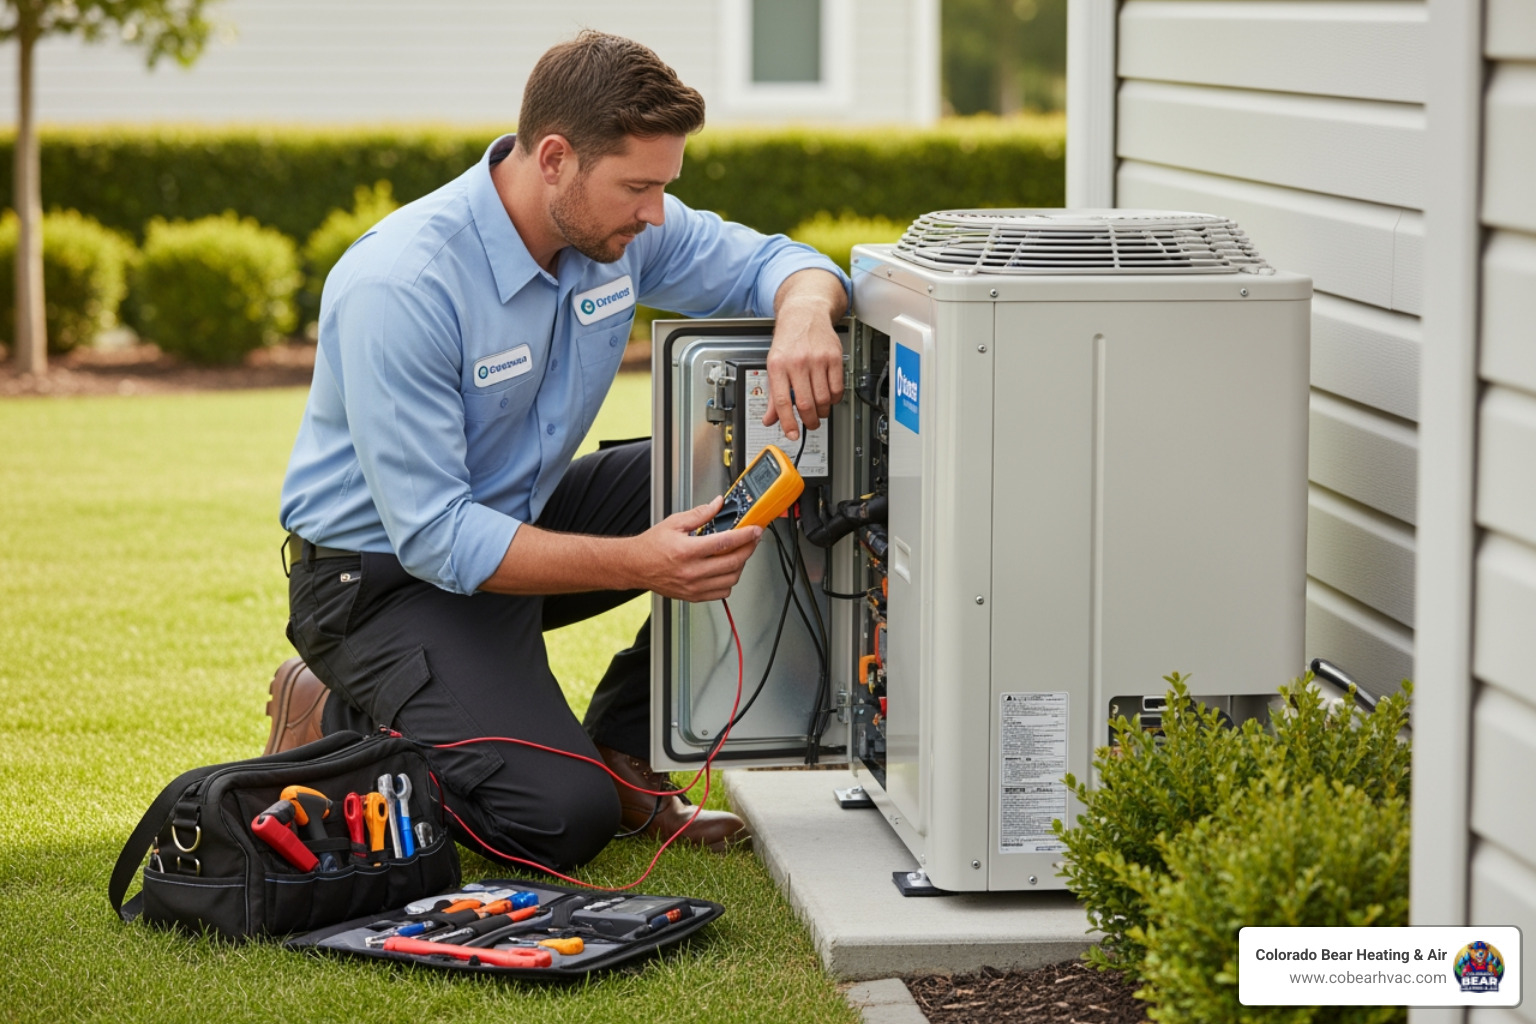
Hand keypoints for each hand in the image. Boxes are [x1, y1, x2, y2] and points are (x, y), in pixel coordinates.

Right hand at [626, 496, 762, 602]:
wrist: (635, 566)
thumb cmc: (651, 546)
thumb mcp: (674, 523)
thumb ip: (700, 514)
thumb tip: (717, 505)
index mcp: (687, 550)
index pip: (725, 542)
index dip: (745, 535)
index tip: (754, 530)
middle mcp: (692, 571)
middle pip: (733, 562)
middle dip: (748, 549)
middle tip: (752, 540)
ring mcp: (694, 586)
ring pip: (731, 579)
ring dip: (740, 565)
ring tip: (739, 553)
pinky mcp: (694, 596)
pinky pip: (722, 593)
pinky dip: (729, 581)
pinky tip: (726, 569)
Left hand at [765, 269, 846, 439]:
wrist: (805, 313)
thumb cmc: (788, 340)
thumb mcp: (774, 365)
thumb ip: (773, 395)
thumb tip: (770, 419)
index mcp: (777, 366)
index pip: (782, 401)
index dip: (788, 422)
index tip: (792, 434)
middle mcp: (797, 362)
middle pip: (806, 403)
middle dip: (809, 420)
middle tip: (810, 424)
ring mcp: (817, 359)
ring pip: (823, 398)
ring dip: (822, 411)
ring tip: (819, 411)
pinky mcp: (833, 357)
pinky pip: (837, 387)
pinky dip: (834, 399)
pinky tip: (829, 397)